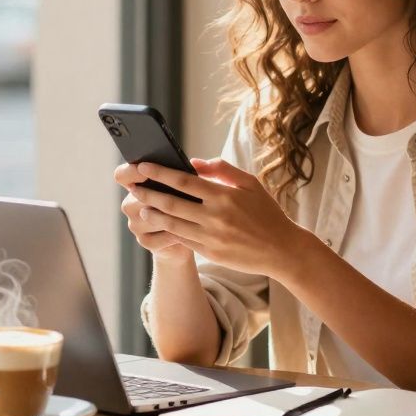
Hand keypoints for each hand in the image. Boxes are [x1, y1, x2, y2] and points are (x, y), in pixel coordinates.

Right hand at [114, 163, 193, 262]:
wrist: (189, 235)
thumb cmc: (187, 202)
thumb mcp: (184, 185)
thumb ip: (184, 173)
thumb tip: (194, 164)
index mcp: (136, 185)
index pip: (122, 175)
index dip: (131, 171)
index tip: (145, 169)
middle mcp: (130, 204)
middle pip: (139, 196)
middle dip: (161, 195)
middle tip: (180, 194)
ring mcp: (135, 224)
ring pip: (153, 216)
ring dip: (172, 214)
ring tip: (190, 214)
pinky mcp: (145, 241)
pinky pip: (161, 235)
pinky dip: (176, 232)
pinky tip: (189, 231)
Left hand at [128, 157, 320, 277]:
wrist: (281, 250)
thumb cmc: (266, 213)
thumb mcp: (250, 183)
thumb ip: (222, 169)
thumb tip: (194, 162)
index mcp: (224, 196)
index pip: (184, 181)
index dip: (161, 173)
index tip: (144, 166)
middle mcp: (215, 217)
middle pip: (172, 203)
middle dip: (148, 193)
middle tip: (133, 187)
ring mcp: (211, 237)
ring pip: (173, 224)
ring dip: (153, 214)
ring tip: (141, 207)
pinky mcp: (210, 253)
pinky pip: (183, 240)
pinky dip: (169, 231)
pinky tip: (159, 224)